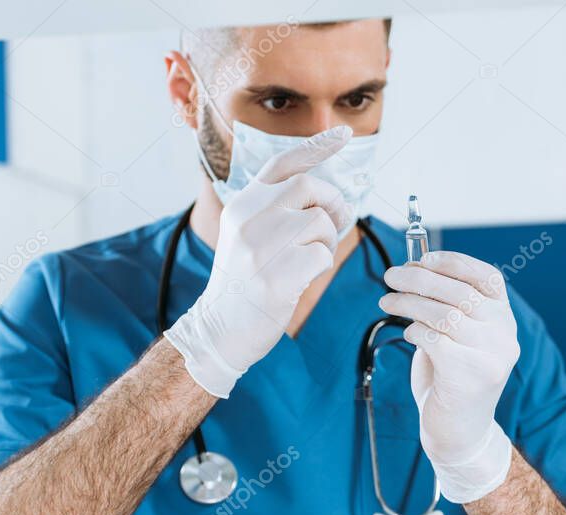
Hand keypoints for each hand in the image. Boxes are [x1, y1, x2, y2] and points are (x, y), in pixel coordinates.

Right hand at [165, 126, 354, 397]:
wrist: (220, 328)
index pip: (283, 164)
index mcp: (242, 204)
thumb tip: (324, 195)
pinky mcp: (276, 274)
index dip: (317, 147)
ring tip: (310, 259)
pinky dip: (322, 266)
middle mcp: (249, 217)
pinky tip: (304, 277)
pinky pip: (322, 255)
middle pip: (311, 187)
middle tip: (332, 225)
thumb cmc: (244, 283)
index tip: (345, 134)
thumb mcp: (248, 235)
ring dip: (327, 241)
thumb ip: (275, 210)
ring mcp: (261, 245)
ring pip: (321, 222)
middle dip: (332, 204)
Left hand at [379, 251, 519, 502]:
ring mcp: (492, 357)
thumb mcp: (455, 336)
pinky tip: (408, 334)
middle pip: (461, 292)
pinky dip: (414, 331)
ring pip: (445, 314)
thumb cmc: (450, 377)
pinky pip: (434, 340)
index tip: (424, 258)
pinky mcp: (471, 376)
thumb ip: (444, 304)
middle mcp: (504, 336)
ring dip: (409, 302)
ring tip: (387, 301)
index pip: (488, 277)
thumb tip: (413, 267)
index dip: (455, 262)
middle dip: (419, 279)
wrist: (458, 431)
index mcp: (504, 319)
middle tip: (391, 276)